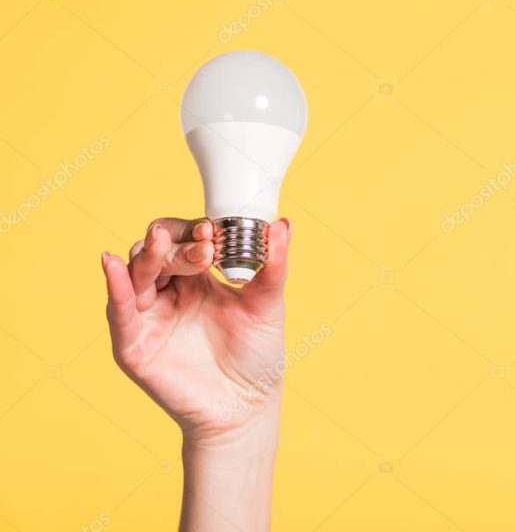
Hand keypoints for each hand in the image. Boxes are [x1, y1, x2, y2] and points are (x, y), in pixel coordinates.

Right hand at [101, 217, 291, 531]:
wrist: (245, 407)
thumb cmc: (256, 356)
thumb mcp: (268, 305)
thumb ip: (273, 266)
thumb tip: (284, 224)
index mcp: (199, 277)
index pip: (186, 240)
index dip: (196, 232)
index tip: (213, 232)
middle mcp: (170, 291)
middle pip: (158, 251)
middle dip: (178, 245)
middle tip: (203, 249)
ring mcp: (149, 316)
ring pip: (137, 273)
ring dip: (149, 256)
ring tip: (161, 244)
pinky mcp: (133, 343)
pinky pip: (119, 311)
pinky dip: (116, 287)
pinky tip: (114, 266)